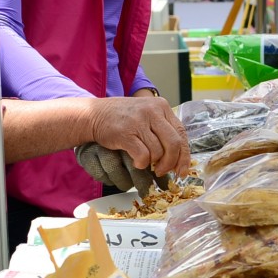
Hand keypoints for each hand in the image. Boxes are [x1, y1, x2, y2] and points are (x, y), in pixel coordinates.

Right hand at [76, 95, 190, 187]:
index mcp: (162, 106)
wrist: (93, 114)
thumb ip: (163, 129)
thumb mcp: (147, 115)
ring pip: (158, 152)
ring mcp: (139, 121)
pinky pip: (143, 156)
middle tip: (162, 171)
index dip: (184, 155)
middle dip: (171, 163)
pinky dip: (142, 163)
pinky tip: (136, 161)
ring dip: (153, 163)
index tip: (181, 169)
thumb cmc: (122, 118)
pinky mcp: (126, 133)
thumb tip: (179, 156)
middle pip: (174, 144)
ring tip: (145, 162)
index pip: (182, 133)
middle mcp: (153, 111)